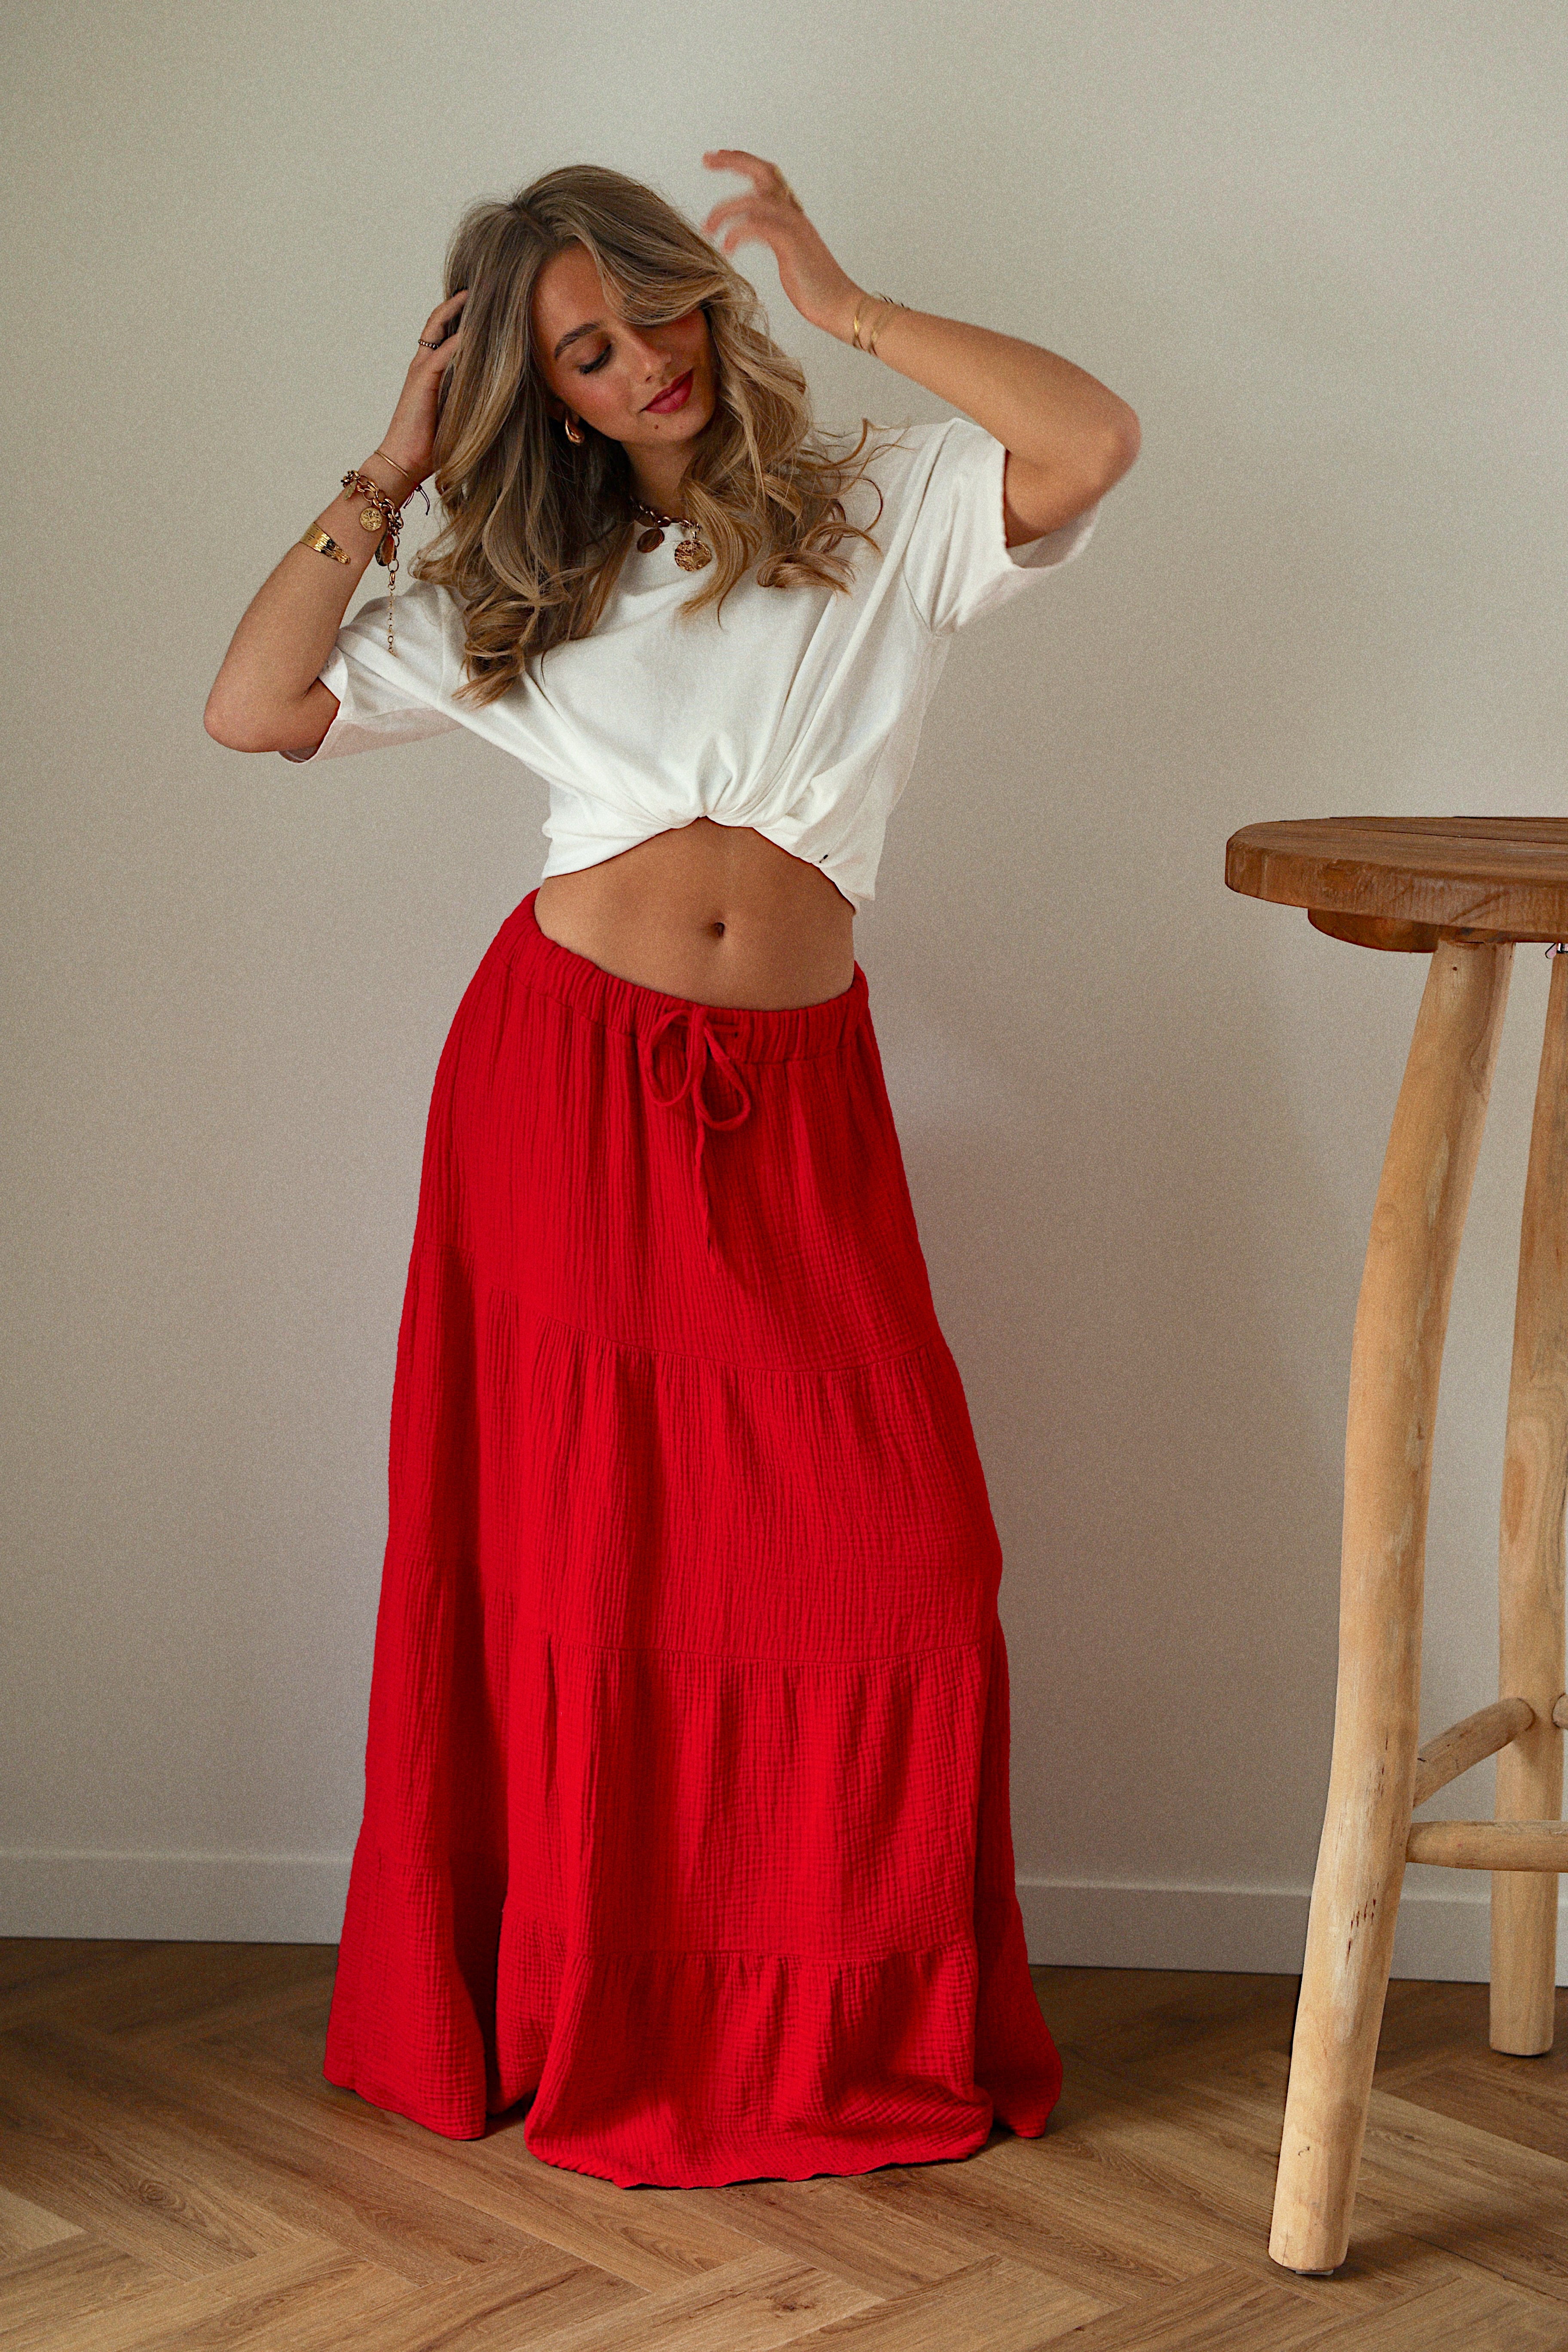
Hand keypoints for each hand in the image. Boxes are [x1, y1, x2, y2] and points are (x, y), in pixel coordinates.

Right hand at [378, 288, 469, 487]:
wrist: (404, 461)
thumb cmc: (431, 445)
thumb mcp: (458, 414)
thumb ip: (470, 397)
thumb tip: (499, 393)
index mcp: (430, 370)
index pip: (445, 331)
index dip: (461, 314)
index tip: (485, 302)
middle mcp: (423, 363)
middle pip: (440, 320)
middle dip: (460, 301)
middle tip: (485, 285)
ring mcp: (421, 369)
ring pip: (440, 328)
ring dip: (460, 309)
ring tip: (480, 294)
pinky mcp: (422, 380)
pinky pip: (444, 351)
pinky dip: (461, 338)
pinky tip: (477, 328)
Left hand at [700, 152, 860, 342]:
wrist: (840, 305)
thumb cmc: (815, 287)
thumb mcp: (789, 253)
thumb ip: (772, 235)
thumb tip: (751, 230)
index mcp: (792, 213)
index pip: (766, 174)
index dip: (741, 160)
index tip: (715, 158)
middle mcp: (793, 212)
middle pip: (762, 171)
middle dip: (733, 161)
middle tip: (707, 159)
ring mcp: (793, 225)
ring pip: (752, 200)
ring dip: (724, 211)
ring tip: (707, 228)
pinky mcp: (790, 243)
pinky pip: (755, 226)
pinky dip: (736, 233)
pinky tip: (727, 248)